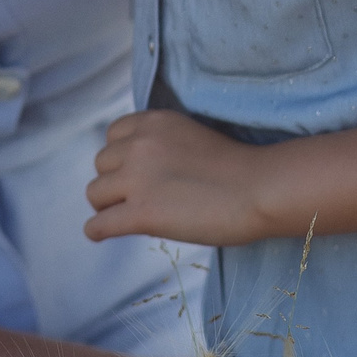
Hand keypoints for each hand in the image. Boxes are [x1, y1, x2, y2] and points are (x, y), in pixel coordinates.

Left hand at [85, 109, 275, 244]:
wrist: (262, 188)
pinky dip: (99, 231)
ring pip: (95, 194)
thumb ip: (162, 145)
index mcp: (154, 122)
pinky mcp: (141, 213)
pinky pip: (98, 225)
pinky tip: (106, 234)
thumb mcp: (192, 138)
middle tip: (140, 198)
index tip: (137, 173)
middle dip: (116, 182)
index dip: (122, 157)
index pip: (112, 136)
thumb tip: (138, 172)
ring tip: (130, 217)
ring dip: (109, 206)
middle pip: (101, 165)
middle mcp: (139, 144)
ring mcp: (138, 179)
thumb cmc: (240, 169)